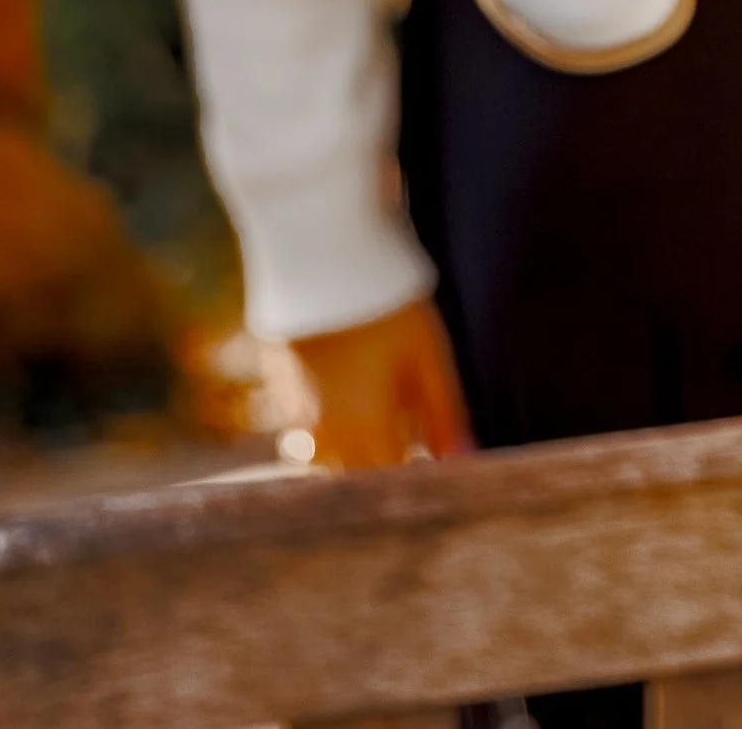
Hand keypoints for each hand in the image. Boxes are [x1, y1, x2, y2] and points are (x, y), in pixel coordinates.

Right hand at [278, 297, 472, 469]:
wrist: (323, 259)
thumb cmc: (387, 307)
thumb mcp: (427, 358)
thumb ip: (445, 414)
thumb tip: (463, 457)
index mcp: (365, 433)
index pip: (391, 482)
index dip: (415, 475)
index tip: (431, 457)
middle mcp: (325, 437)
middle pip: (357, 474)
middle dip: (384, 462)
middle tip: (409, 427)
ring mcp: (295, 417)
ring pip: (328, 457)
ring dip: (354, 446)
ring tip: (377, 401)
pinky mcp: (278, 392)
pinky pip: (307, 429)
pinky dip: (331, 421)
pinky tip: (348, 383)